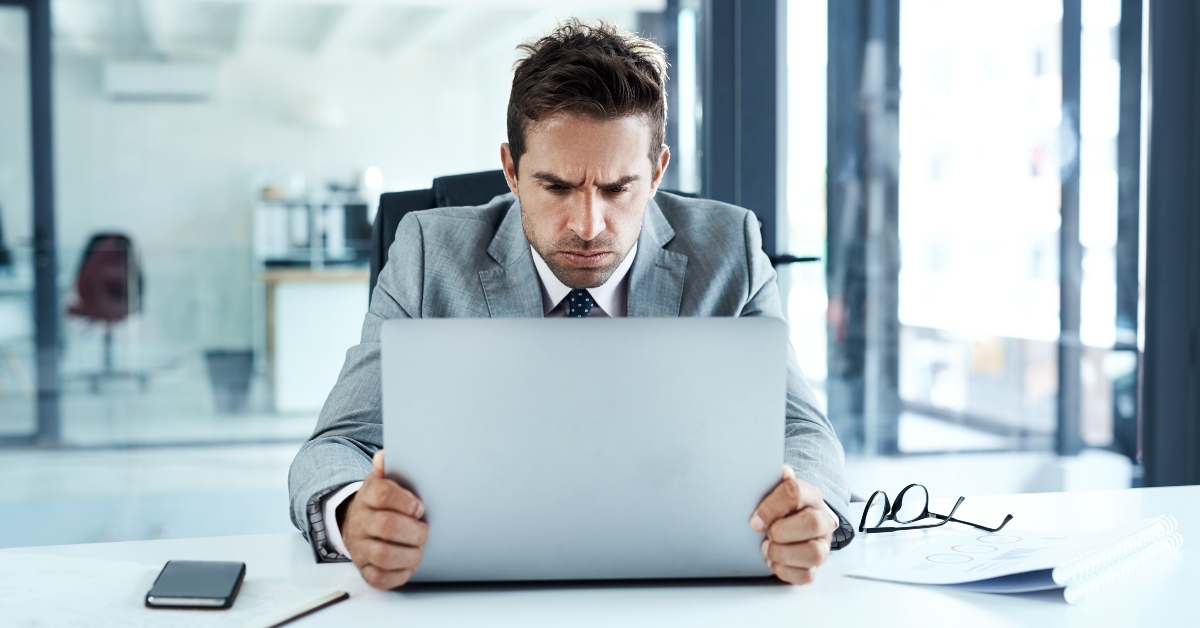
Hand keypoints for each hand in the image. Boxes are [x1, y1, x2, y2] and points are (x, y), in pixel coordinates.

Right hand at [340, 450, 428, 588]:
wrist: (356, 522)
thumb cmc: (382, 501)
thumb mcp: (383, 479)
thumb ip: (387, 466)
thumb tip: (383, 457)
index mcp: (367, 495)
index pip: (383, 493)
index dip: (406, 501)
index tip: (420, 507)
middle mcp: (360, 521)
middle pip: (387, 525)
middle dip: (414, 530)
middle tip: (424, 531)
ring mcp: (360, 546)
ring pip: (383, 554)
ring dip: (409, 554)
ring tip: (419, 550)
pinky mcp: (363, 568)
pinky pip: (378, 578)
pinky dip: (398, 574)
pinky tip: (408, 565)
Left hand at [749, 465, 836, 584]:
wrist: (795, 522)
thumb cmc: (782, 507)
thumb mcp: (777, 489)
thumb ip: (776, 480)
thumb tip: (782, 470)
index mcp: (811, 496)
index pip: (794, 492)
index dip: (771, 507)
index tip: (755, 521)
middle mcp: (822, 520)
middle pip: (812, 523)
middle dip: (783, 531)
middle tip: (767, 534)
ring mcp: (822, 544)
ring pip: (814, 553)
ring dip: (784, 553)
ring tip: (767, 548)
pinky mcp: (815, 566)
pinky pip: (806, 575)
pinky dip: (785, 570)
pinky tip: (773, 561)